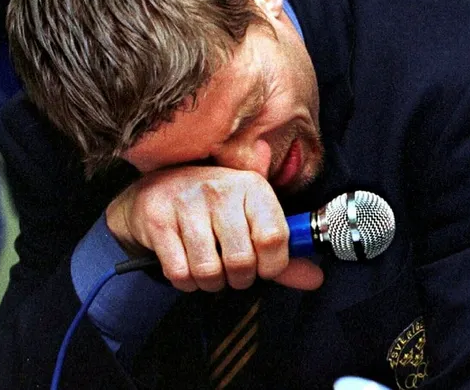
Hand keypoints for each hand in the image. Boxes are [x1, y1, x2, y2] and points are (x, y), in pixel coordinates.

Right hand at [105, 165, 323, 293]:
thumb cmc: (212, 210)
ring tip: (208, 267)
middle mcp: (220, 188)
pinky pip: (180, 273)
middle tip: (231, 269)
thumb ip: (282, 253)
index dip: (271, 265)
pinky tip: (185, 265)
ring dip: (210, 282)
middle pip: (241, 261)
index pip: (274, 238)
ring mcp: (186, 202)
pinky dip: (185, 282)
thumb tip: (314, 278)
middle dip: (238, 279)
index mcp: (252, 186)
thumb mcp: (250, 221)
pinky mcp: (157, 218)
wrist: (154, 190)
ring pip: (209, 271)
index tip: (262, 267)